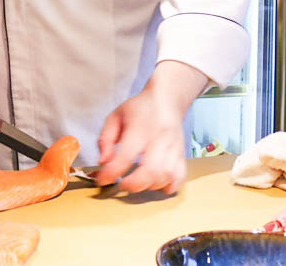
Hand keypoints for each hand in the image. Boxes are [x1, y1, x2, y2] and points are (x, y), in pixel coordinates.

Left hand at [94, 60, 208, 193]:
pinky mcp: (182, 154)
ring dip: (149, 186)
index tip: (102, 180)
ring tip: (138, 181)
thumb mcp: (115, 117)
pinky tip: (157, 183)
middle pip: (151, 170)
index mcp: (139, 128)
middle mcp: (159, 139)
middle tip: (122, 184)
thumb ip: (105, 140)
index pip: (126, 156)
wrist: (166, 100)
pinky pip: (180, 177)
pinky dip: (168, 186)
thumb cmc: (138, 109)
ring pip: (166, 176)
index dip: (112, 173)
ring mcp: (174, 147)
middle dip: (133, 185)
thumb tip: (103, 163)